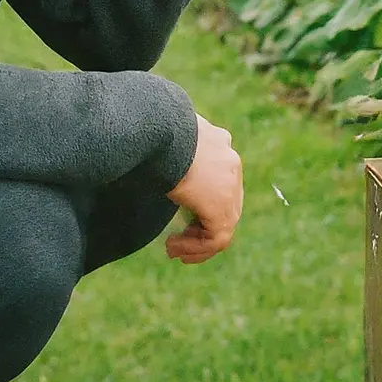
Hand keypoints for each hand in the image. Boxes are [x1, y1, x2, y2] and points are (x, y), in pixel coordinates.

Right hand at [165, 114, 243, 263]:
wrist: (156, 131)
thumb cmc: (150, 133)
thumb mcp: (165, 143)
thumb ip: (172, 156)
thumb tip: (152, 166)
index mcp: (220, 142)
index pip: (222, 180)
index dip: (203, 202)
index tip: (182, 216)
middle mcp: (230, 162)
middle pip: (227, 204)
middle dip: (202, 226)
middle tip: (177, 240)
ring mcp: (230, 185)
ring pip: (223, 225)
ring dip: (197, 243)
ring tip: (172, 249)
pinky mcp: (221, 205)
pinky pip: (216, 238)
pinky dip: (195, 248)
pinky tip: (172, 246)